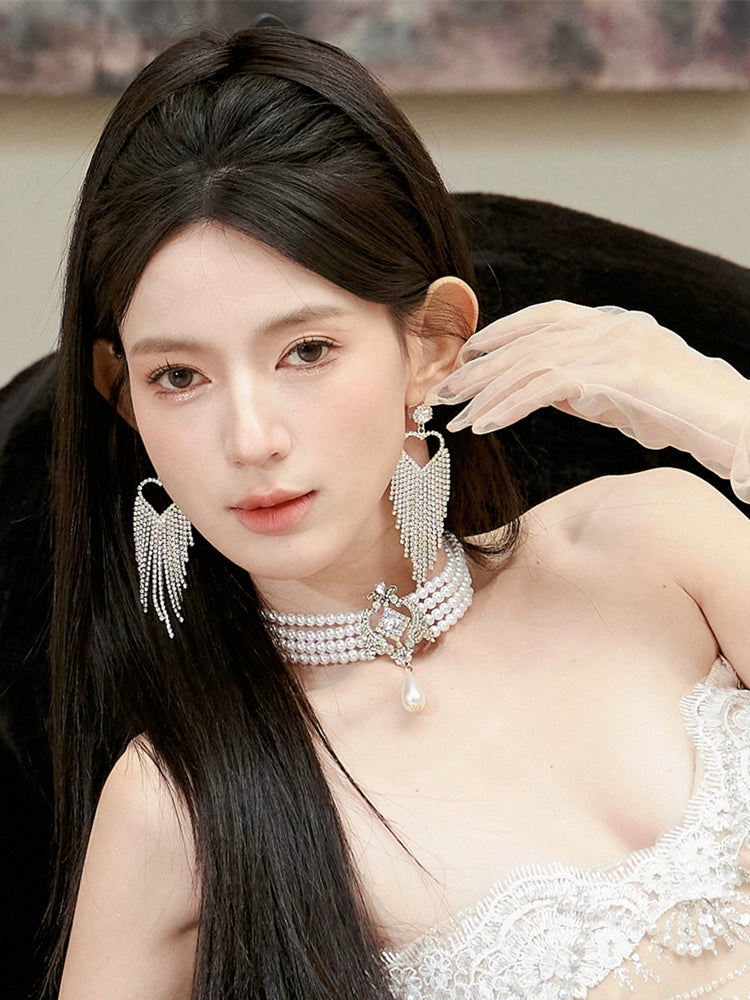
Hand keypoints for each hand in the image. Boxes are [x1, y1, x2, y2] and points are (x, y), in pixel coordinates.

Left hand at [428, 300, 749, 499]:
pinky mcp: (616, 374)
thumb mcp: (621, 391)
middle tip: (444, 391)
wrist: (728, 423)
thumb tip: (538, 390)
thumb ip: (581, 382)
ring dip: (487, 391)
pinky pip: (546, 388)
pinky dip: (510, 406)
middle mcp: (609, 326)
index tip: (467, 354)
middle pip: (528, 340)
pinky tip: (486, 424)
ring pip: (531, 363)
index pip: (545, 316)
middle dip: (481, 367)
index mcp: (611, 323)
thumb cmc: (677, 413)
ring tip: (457, 415)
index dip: (501, 332)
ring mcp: (614, 346)